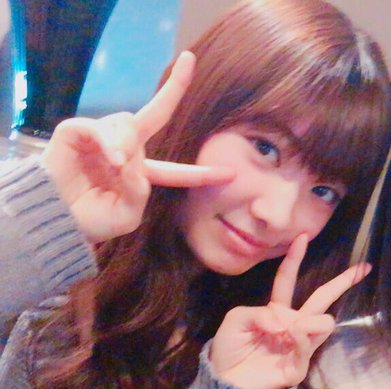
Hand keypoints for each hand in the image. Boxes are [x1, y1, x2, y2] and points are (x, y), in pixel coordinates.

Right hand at [40, 51, 234, 243]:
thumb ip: (140, 193)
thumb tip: (133, 161)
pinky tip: (111, 160)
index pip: (176, 172)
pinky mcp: (79, 130)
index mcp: (140, 174)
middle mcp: (125, 150)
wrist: (53, 219)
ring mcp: (103, 137)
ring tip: (113, 168)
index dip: (200, 174)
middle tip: (189, 58)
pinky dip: (110, 144)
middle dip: (175, 86)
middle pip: (157, 113)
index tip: (230, 174)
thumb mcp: (125, 216)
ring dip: (128, 146)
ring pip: (131, 124)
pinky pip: (103, 129)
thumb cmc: (89, 220)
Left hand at [209, 234, 370, 388]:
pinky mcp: (300, 365)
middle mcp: (292, 324)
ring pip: (324, 322)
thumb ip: (258, 311)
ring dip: (309, 321)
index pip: (287, 280)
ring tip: (289, 330)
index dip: (295, 258)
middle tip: (364, 268)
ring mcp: (300, 344)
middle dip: (343, 282)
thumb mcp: (236, 320)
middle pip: (323, 297)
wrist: (225, 383)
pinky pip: (309, 346)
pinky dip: (300, 337)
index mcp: (276, 310)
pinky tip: (290, 336)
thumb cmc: (229, 349)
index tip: (302, 236)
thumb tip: (286, 320)